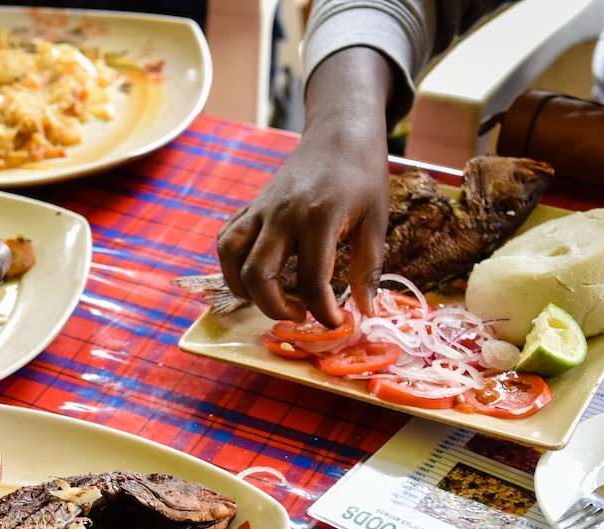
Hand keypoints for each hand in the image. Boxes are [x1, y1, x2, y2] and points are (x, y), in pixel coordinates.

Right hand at [215, 47, 393, 326]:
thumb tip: (368, 312)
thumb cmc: (363, 175)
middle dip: (275, 308)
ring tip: (271, 300)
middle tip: (299, 316)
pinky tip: (254, 276)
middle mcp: (282, 214)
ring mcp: (261, 209)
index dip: (322, 311)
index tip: (334, 322)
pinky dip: (231, 265)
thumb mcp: (376, 221)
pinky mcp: (251, 206)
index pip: (311, 279)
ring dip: (245, 290)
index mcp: (319, 218)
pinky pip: (227, 240)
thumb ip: (369, 268)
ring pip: (232, 259)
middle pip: (258, 275)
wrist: (340, 131)